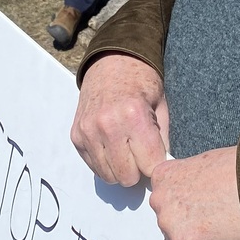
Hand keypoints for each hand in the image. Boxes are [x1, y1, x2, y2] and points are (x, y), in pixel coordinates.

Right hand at [71, 54, 169, 186]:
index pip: (150, 165)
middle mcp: (108, 126)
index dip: (157, 164)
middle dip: (138, 170)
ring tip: (127, 149)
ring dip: (121, 168)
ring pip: (109, 176)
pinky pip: (94, 166)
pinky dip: (105, 162)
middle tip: (141, 154)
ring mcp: (89, 132)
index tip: (157, 157)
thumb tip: (163, 169)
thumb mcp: (161, 106)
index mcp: (134, 116)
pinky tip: (112, 145)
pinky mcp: (77, 136)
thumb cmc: (141, 82)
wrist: (112, 62)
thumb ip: (163, 140)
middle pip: (128, 177)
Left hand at [150, 147, 239, 239]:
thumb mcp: (201, 164)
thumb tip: (190, 196)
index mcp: (163, 177)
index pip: (167, 202)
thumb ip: (186, 182)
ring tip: (224, 222)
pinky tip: (226, 236)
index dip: (191, 205)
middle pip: (172, 225)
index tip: (206, 200)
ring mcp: (170, 226)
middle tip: (218, 213)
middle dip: (194, 224)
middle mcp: (159, 201)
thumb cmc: (238, 171)